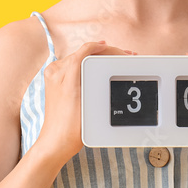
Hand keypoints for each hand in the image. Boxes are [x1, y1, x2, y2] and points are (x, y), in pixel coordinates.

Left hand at [37, 40, 135, 164]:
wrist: (59, 142)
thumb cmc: (67, 123)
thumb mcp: (74, 87)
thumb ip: (81, 61)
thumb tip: (98, 45)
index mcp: (59, 69)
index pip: (86, 50)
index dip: (107, 49)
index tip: (123, 53)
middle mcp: (58, 71)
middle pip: (88, 55)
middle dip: (110, 55)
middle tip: (129, 57)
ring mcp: (62, 79)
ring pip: (88, 63)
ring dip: (106, 61)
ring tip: (123, 62)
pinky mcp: (66, 87)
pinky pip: (85, 72)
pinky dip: (98, 70)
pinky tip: (110, 69)